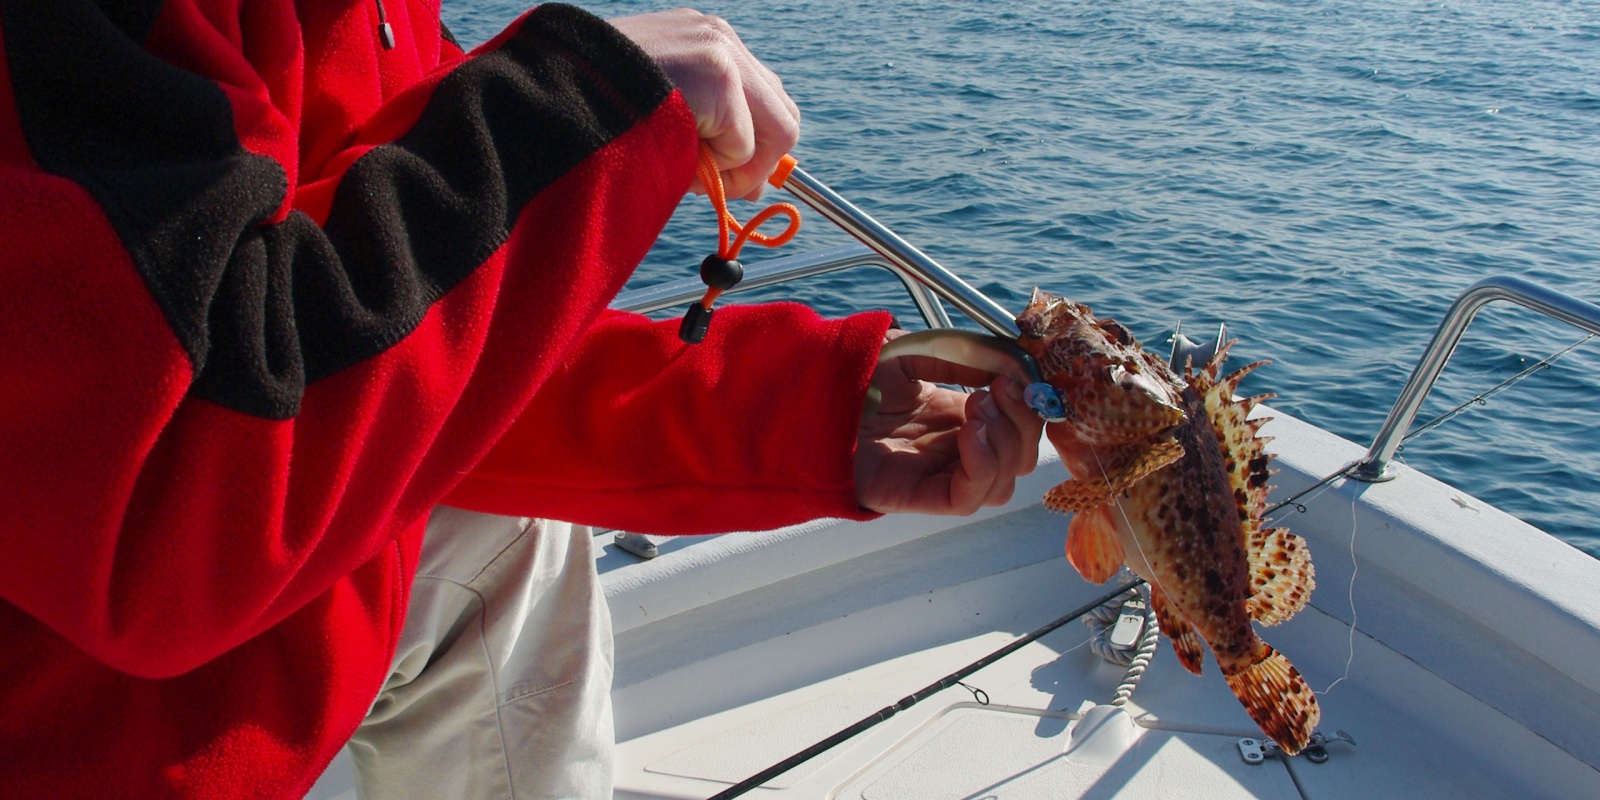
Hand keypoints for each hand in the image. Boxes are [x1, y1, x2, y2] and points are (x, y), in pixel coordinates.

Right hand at [609, 9, 800, 199]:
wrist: (550, 93)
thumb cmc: (591, 112)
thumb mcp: (658, 116)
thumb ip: (708, 134)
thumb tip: (757, 186)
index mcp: (702, 41)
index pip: (764, 95)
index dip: (758, 146)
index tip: (733, 179)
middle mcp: (718, 38)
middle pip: (783, 112)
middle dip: (759, 161)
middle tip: (718, 185)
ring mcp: (721, 52)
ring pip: (777, 131)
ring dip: (740, 167)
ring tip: (691, 169)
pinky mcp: (718, 76)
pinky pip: (745, 146)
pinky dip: (720, 167)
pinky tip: (679, 157)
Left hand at [855, 331, 1044, 514]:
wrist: (804, 389)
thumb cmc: (850, 372)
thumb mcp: (917, 352)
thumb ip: (966, 357)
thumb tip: (1017, 366)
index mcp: (953, 420)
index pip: (1015, 431)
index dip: (1028, 407)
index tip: (1022, 376)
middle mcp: (948, 453)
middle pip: (1016, 461)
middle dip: (1023, 424)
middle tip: (1002, 390)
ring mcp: (932, 477)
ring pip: (1001, 485)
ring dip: (1006, 444)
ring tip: (979, 406)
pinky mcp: (911, 497)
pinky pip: (965, 499)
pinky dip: (982, 467)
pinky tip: (970, 433)